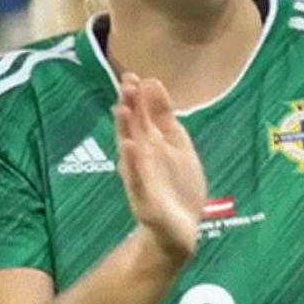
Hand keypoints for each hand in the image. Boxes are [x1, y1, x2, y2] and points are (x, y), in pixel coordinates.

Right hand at [113, 73, 206, 262]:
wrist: (180, 227)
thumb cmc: (176, 184)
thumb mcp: (176, 143)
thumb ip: (164, 116)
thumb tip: (152, 82)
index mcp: (151, 141)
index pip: (141, 114)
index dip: (137, 96)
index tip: (132, 76)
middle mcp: (142, 156)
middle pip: (134, 128)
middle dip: (130, 106)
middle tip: (126, 84)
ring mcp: (141, 176)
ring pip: (131, 150)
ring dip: (126, 130)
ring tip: (123, 110)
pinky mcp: (143, 198)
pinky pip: (136, 179)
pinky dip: (132, 164)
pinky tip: (130, 148)